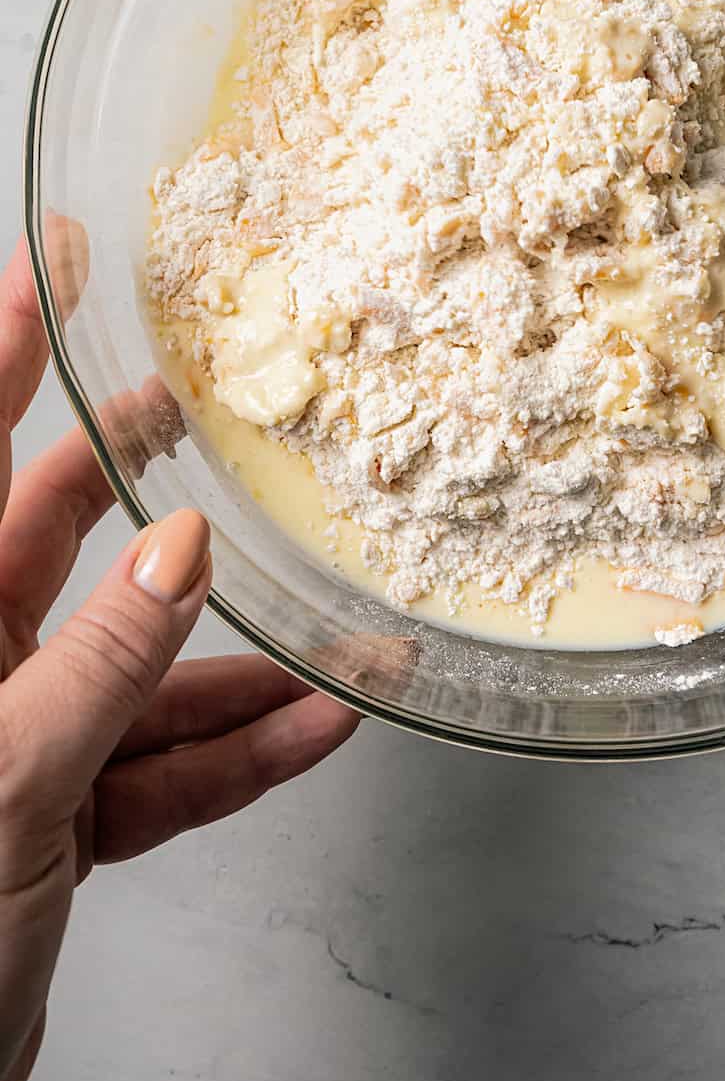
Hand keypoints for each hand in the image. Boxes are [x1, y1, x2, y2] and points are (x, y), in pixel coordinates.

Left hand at [0, 237, 359, 1080]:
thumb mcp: (2, 786)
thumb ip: (98, 667)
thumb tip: (180, 555)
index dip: (8, 354)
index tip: (53, 265)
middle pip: (58, 537)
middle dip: (135, 474)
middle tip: (193, 403)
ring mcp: (18, 739)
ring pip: (139, 665)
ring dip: (236, 658)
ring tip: (334, 628)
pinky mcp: (60, 815)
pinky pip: (163, 767)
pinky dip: (238, 753)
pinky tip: (314, 727)